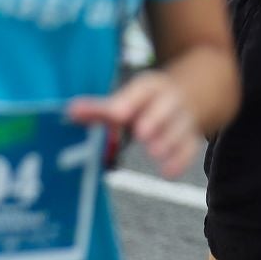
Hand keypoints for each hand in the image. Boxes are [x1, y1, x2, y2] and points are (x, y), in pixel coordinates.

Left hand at [69, 70, 199, 178]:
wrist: (187, 96)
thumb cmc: (145, 102)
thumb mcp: (126, 99)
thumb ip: (99, 109)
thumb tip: (70, 112)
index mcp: (150, 87)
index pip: (142, 90)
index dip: (129, 101)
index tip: (117, 114)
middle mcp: (170, 100)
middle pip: (166, 106)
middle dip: (155, 118)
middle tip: (141, 133)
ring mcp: (183, 119)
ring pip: (180, 127)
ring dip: (168, 140)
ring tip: (154, 152)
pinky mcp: (190, 138)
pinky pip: (189, 148)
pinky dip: (180, 160)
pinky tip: (168, 172)